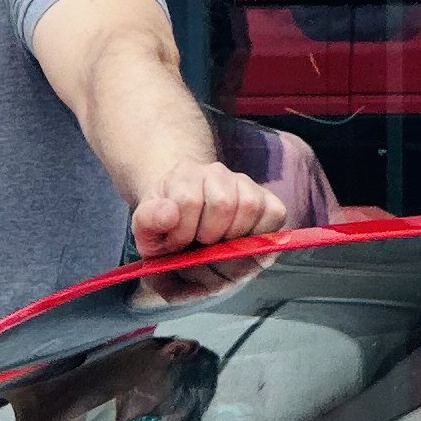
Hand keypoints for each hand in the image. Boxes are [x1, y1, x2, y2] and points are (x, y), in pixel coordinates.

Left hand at [129, 159, 285, 258]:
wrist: (190, 228)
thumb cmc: (169, 233)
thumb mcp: (146, 233)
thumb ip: (148, 223)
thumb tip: (170, 213)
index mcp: (182, 175)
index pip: (188, 200)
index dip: (182, 233)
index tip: (174, 245)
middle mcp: (216, 172)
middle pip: (223, 203)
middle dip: (209, 238)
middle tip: (198, 248)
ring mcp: (245, 184)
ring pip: (250, 206)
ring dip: (233, 239)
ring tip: (218, 246)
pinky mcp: (269, 202)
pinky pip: (275, 214)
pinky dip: (259, 236)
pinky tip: (240, 244)